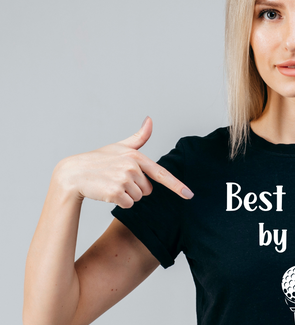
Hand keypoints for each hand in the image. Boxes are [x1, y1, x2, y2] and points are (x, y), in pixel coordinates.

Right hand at [54, 117, 193, 207]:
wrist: (74, 173)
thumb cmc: (98, 160)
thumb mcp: (119, 147)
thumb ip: (138, 137)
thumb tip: (150, 120)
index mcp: (136, 156)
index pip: (161, 173)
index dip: (176, 186)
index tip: (189, 195)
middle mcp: (132, 166)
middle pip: (148, 190)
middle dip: (135, 188)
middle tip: (117, 179)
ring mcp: (124, 179)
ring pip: (138, 198)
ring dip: (126, 195)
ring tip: (111, 184)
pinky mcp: (116, 192)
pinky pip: (128, 204)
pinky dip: (119, 202)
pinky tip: (107, 192)